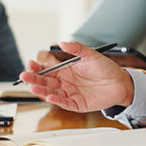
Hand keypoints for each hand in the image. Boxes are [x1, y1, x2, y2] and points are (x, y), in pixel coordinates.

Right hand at [18, 41, 133, 112]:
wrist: (121, 82)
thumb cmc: (106, 69)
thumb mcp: (91, 55)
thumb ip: (77, 48)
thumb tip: (62, 42)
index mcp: (66, 70)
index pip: (47, 69)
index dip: (38, 68)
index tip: (30, 64)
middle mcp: (65, 82)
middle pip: (45, 81)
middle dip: (34, 79)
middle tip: (25, 76)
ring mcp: (70, 93)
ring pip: (51, 92)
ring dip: (41, 90)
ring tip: (33, 86)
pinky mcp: (76, 104)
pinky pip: (64, 102)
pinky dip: (56, 100)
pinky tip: (49, 96)